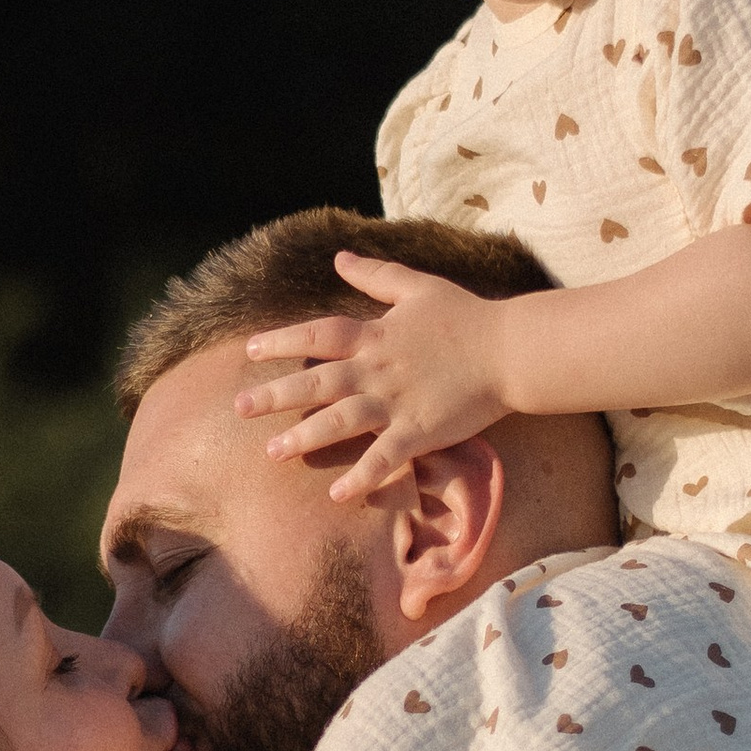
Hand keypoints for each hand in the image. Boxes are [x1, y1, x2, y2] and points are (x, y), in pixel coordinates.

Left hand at [236, 254, 535, 501]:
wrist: (511, 350)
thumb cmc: (467, 316)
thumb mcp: (419, 286)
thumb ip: (376, 274)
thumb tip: (340, 256)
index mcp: (376, 335)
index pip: (319, 335)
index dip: (283, 341)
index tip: (250, 351)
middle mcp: (378, 369)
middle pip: (318, 381)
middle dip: (276, 395)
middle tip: (239, 408)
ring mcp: (397, 402)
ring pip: (342, 421)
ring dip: (306, 437)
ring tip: (274, 453)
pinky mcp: (420, 431)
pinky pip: (384, 457)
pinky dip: (362, 475)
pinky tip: (337, 493)